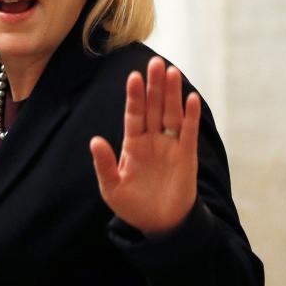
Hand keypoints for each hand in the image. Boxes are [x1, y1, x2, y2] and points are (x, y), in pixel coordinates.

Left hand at [89, 56, 201, 234]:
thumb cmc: (132, 205)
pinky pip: (189, 132)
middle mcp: (152, 140)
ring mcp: (170, 146)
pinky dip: (190, 116)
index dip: (134, 96)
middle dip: (154, 86)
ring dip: (172, 94)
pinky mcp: (187, 156)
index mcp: (132, 145)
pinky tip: (190, 98)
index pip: (133, 115)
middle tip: (155, 62)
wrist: (159, 223)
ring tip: (171, 72)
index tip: (133, 76)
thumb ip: (105, 164)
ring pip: (171, 114)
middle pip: (153, 107)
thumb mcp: (112, 187)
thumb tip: (95, 140)